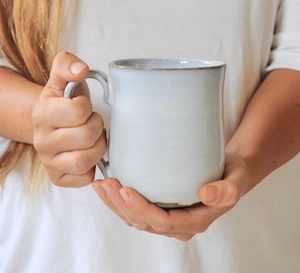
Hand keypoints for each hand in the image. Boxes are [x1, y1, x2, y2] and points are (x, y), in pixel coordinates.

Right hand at [32, 52, 106, 186]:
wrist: (52, 124)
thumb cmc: (64, 103)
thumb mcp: (62, 79)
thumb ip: (67, 65)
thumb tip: (80, 68)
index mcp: (42, 113)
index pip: (79, 111)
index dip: (88, 108)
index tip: (84, 108)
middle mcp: (41, 141)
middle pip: (86, 136)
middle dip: (97, 127)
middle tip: (92, 123)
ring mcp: (49, 162)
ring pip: (85, 160)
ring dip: (98, 147)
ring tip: (93, 138)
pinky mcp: (58, 178)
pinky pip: (85, 178)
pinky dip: (93, 166)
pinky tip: (88, 153)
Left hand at [93, 153, 248, 240]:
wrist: (229, 173)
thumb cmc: (232, 174)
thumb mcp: (237, 179)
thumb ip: (227, 190)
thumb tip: (206, 194)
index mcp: (196, 220)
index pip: (163, 222)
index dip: (141, 209)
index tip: (125, 190)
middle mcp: (178, 224)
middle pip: (144, 221)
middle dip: (121, 205)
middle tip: (106, 183)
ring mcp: (168, 217)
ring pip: (135, 218)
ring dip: (115, 203)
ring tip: (101, 185)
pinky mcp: (161, 207)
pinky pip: (136, 210)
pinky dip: (119, 200)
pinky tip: (108, 186)